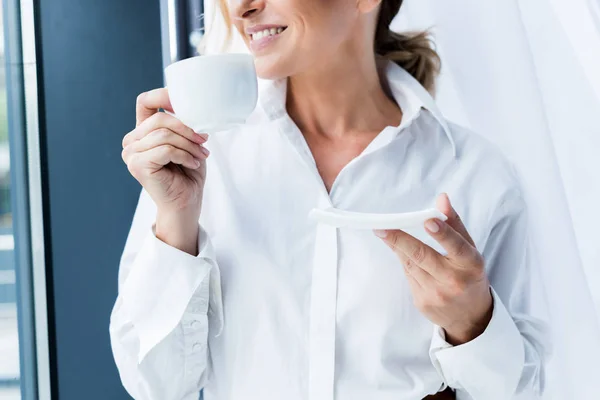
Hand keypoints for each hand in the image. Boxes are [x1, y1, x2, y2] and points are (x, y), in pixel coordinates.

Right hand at [121, 88, 209, 253]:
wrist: (186, 203)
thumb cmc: (188, 173)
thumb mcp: (188, 142)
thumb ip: (184, 124)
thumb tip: (193, 106)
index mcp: (142, 131)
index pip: (145, 101)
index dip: (164, 96)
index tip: (189, 103)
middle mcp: (132, 141)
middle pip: (160, 119)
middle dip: (187, 129)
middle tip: (204, 141)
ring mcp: (131, 154)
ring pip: (164, 135)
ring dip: (189, 144)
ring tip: (201, 154)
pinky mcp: (137, 165)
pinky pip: (166, 150)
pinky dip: (185, 155)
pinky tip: (194, 164)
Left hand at [375, 194, 492, 344]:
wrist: (470, 317)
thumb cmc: (469, 274)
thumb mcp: (470, 249)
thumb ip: (454, 223)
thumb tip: (441, 198)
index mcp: (471, 264)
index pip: (457, 246)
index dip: (443, 233)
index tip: (428, 221)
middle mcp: (454, 281)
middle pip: (423, 256)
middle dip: (400, 240)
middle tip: (381, 228)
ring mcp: (437, 294)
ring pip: (410, 264)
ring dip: (397, 247)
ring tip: (384, 232)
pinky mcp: (422, 303)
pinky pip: (408, 275)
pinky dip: (404, 261)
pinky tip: (403, 254)